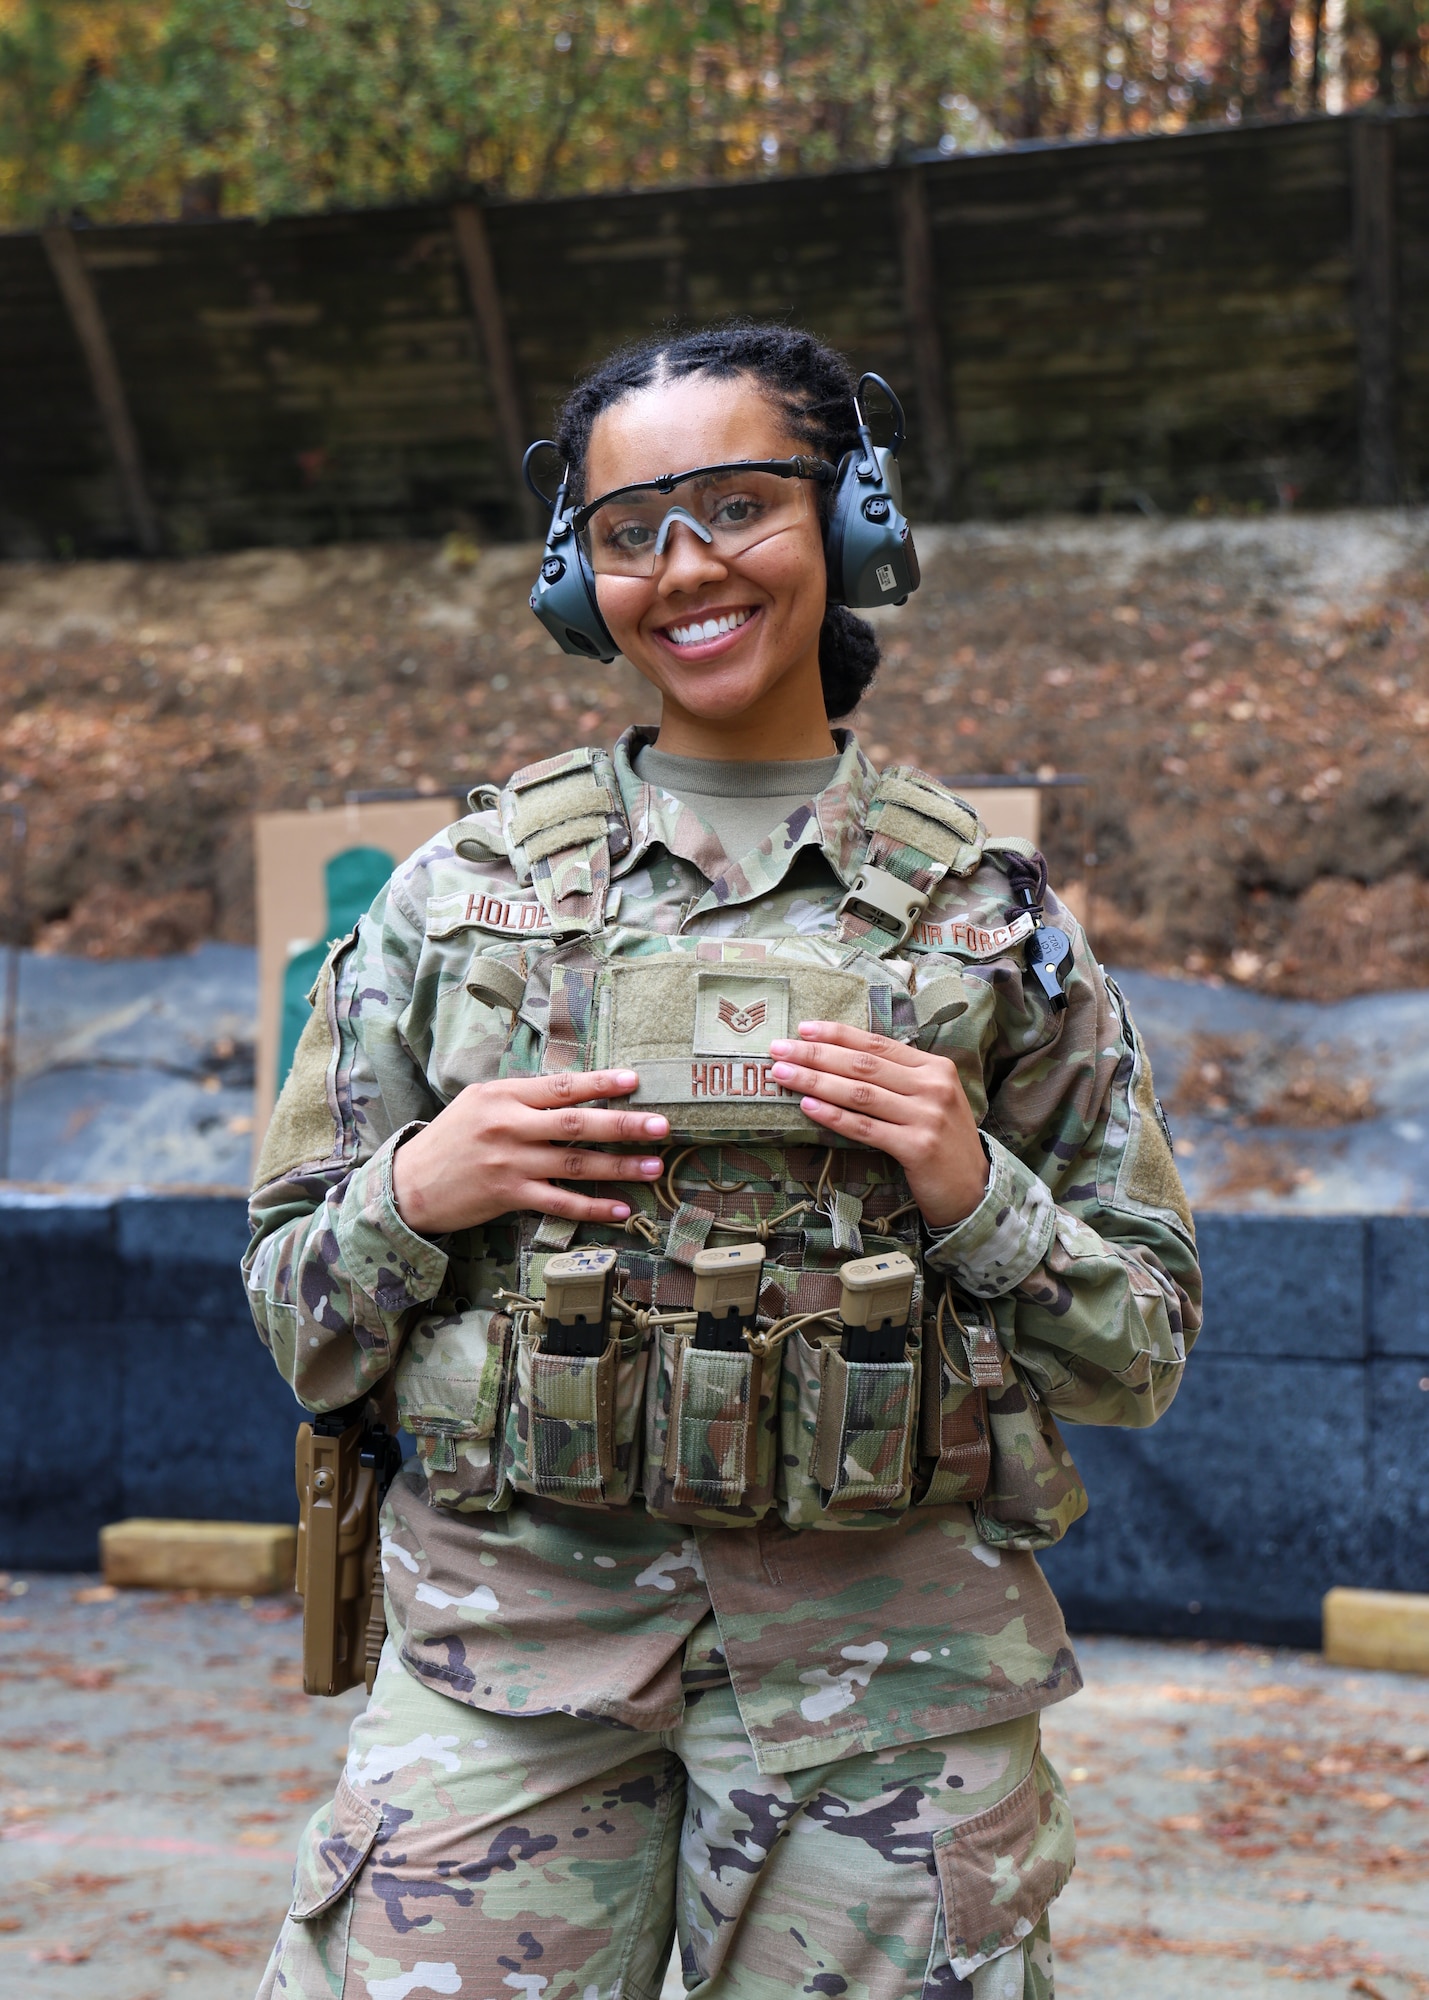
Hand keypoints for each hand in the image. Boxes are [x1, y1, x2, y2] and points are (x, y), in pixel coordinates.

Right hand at [391, 1070, 668, 1236]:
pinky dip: (591, 1206)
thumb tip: (574, 1090)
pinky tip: (619, 1208)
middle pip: (575, 1123)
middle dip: (623, 1125)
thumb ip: (523, 1096)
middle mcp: (508, 1126)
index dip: (600, 1083)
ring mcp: (509, 1163)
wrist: (409, 1184)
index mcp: (503, 1095)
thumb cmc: (451, 1139)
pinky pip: (558, 1202)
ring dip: (618, 1166)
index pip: (560, 1086)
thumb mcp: (480, 1102)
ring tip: (653, 1167)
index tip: (635, 1081)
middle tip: (662, 1126)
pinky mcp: (508, 1196)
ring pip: (573, 1164)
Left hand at [769, 1023, 988, 1229]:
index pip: (877, 1044)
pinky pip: (865, 1128)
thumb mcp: (929, 1099)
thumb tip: (841, 1059)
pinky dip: (833, 1116)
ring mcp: (927, 1117)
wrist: (974, 1189)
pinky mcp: (917, 1147)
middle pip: (863, 1065)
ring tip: (783, 1074)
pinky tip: (808, 1106)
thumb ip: (898, 1078)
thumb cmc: (942, 1142)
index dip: (837, 1035)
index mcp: (935, 1067)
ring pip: (860, 1093)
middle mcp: (933, 1086)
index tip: (802, 1029)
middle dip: (816, 1054)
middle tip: (779, 1049)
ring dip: (816, 1081)